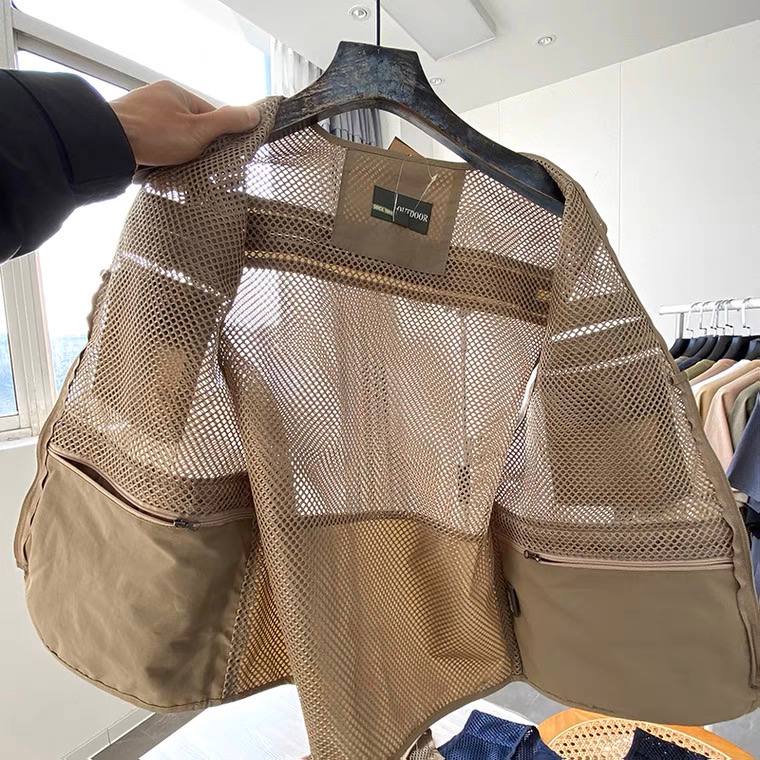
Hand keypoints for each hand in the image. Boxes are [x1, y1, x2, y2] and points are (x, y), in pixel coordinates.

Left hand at [110, 80, 260, 166]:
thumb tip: (254, 113)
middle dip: (197, 151)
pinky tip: (160, 171)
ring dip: (178, 159)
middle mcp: (157, 100)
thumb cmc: (153, 134)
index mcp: (175, 93)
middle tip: (199, 169)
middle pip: (190, 130)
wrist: (107, 145)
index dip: (218, 139)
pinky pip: (154, 149)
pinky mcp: (129, 134)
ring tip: (177, 172)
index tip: (221, 158)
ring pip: (172, 141)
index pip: (209, 116)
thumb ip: (228, 122)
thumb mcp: (199, 130)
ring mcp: (140, 116)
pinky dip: (160, 161)